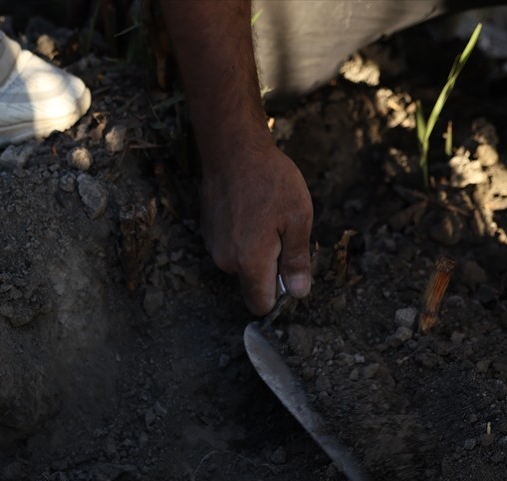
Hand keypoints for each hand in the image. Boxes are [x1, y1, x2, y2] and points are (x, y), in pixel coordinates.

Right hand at [198, 139, 312, 314]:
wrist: (232, 149)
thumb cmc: (270, 181)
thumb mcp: (297, 219)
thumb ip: (296, 261)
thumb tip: (298, 293)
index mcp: (250, 262)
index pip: (261, 305)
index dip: (279, 296)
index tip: (290, 274)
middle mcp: (226, 261)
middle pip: (252, 284)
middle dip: (269, 270)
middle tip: (283, 233)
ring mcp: (213, 247)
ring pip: (240, 264)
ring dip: (256, 251)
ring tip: (266, 216)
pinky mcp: (207, 232)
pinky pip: (229, 247)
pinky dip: (242, 237)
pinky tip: (250, 209)